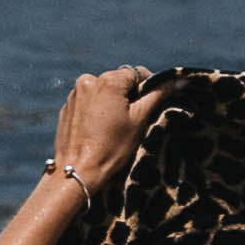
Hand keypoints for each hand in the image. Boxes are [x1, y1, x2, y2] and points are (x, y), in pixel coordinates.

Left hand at [49, 67, 167, 193]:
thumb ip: (157, 95)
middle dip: (128, 96)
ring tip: (113, 127)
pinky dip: (96, 110)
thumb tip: (177, 80)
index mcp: (108, 81)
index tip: (149, 105)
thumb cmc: (111, 147)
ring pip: (102, 91)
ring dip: (111, 102)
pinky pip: (88, 102)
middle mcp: (88, 81)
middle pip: (118, 81)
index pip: (137, 73)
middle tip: (132, 120)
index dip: (147, 87)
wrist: (78, 171)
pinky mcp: (66, 107)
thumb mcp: (139, 120)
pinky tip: (98, 130)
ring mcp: (74, 94)